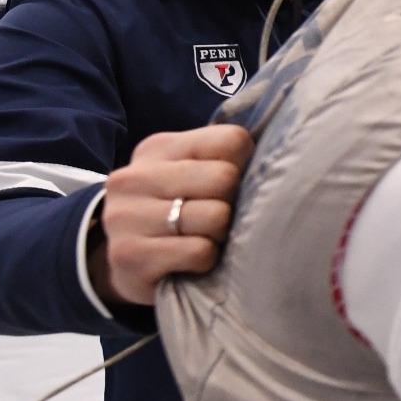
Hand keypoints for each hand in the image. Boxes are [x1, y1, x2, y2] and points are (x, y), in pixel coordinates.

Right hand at [90, 124, 253, 307]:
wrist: (121, 260)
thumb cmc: (173, 210)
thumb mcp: (189, 172)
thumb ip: (224, 158)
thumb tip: (279, 152)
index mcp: (159, 148)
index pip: (231, 140)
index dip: (244, 165)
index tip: (233, 184)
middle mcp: (135, 177)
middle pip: (224, 178)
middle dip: (231, 203)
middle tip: (218, 217)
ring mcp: (127, 217)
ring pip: (215, 217)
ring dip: (219, 234)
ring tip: (203, 238)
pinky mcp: (130, 255)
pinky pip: (200, 252)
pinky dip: (205, 260)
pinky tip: (190, 260)